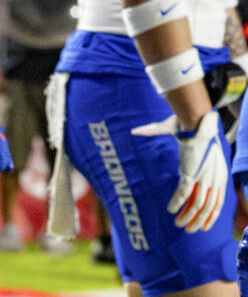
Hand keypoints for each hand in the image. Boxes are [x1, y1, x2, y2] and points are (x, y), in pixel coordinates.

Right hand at [132, 110, 226, 231]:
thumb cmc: (186, 123)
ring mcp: (202, 177)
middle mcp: (211, 178)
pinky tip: (171, 211)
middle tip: (191, 230)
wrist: (196, 122)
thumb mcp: (175, 134)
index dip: (211, 213)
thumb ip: (153, 132)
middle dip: (199, 220)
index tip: (203, 222)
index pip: (217, 199)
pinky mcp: (192, 174)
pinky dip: (177, 204)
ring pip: (199, 205)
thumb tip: (135, 131)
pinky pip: (185, 194)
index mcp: (214, 172)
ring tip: (182, 227)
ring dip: (190, 218)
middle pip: (208, 206)